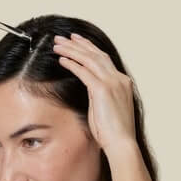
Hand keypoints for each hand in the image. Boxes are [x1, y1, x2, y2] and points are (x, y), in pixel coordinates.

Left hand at [52, 33, 136, 154]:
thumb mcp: (107, 108)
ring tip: (57, 45)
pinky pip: (83, 72)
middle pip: (96, 54)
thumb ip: (99, 95)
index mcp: (122, 82)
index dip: (89, 47)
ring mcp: (112, 83)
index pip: (103, 58)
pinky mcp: (102, 90)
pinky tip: (61, 59)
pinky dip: (72, 63)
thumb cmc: (113, 132)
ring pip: (89, 59)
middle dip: (78, 44)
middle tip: (63, 37)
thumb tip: (89, 90)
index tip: (77, 40)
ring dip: (71, 50)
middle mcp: (119, 79)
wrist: (122, 143)